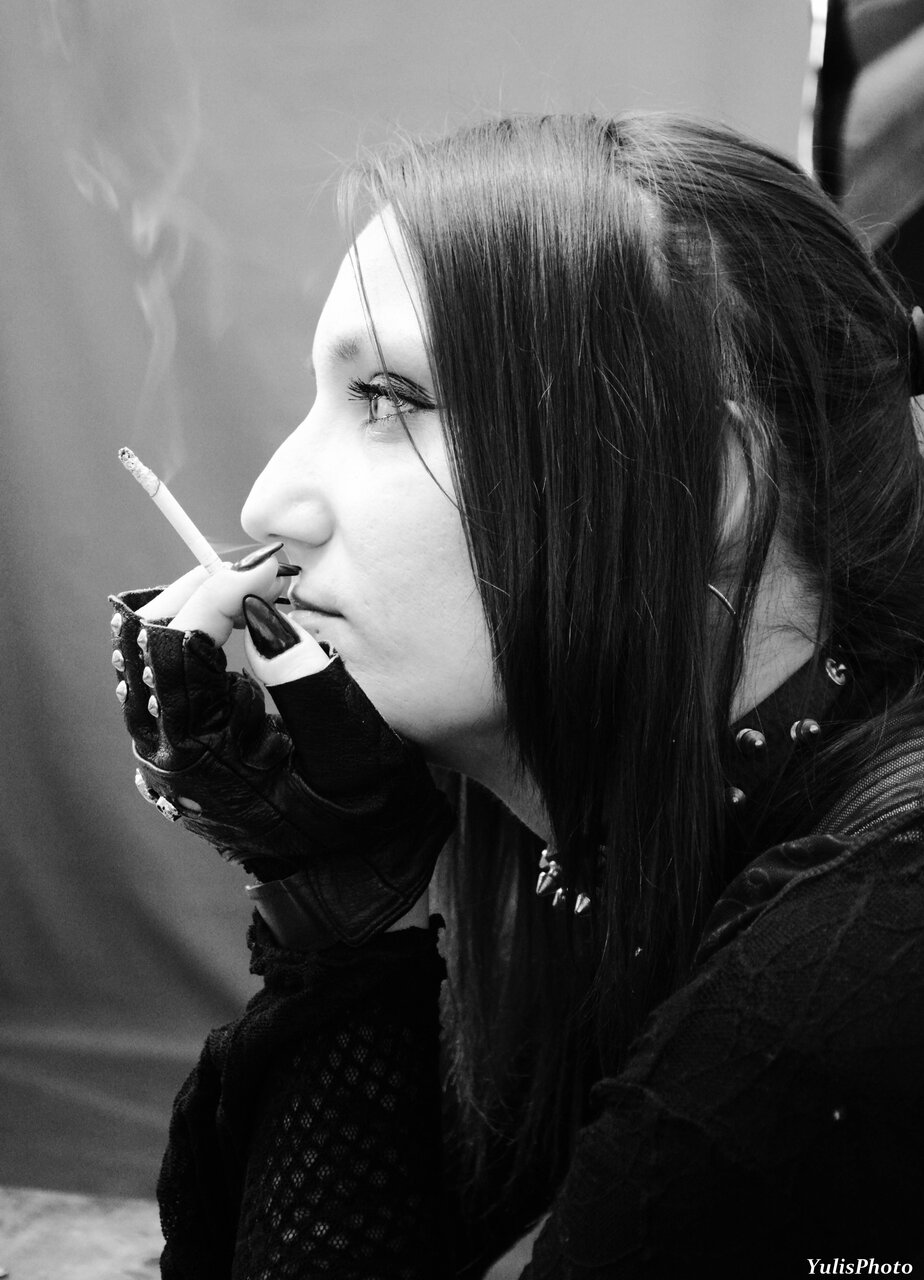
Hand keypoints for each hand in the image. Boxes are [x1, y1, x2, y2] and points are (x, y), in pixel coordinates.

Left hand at [109, 547, 453, 948]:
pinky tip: (240, 622)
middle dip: (200, 587)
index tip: (271, 567)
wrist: (347, 879)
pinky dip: (196, 633)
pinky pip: (162, 672)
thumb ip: (306, 677)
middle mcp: (163, 751)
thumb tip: (262, 612)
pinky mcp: (175, 746)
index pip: (179, 642)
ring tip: (255, 589)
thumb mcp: (351, 747)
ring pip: (146, 651)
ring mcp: (161, 750)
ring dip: (196, 606)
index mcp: (199, 754)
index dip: (220, 590)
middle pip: (146, 638)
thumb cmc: (360, 820)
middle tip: (261, 569)